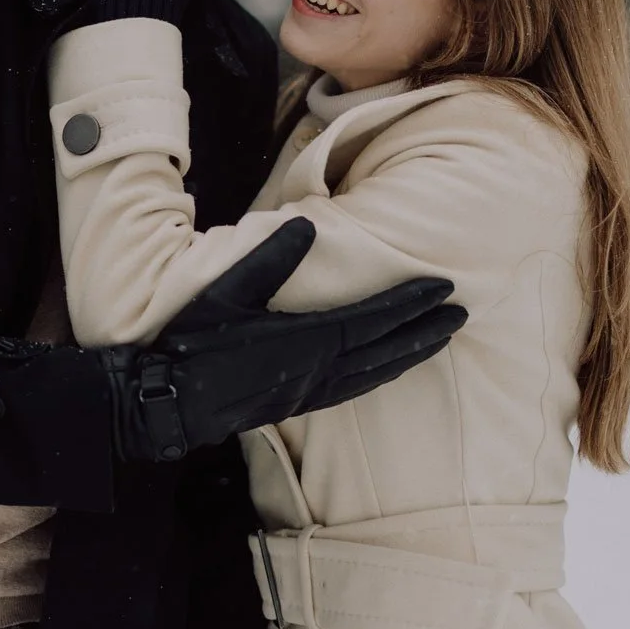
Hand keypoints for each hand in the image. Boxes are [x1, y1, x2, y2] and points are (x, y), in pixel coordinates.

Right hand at [100, 219, 464, 461]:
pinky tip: (391, 368)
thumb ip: (267, 259)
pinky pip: (355, 388)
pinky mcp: (298, 403)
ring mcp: (309, 391)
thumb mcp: (223, 292)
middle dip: (426, 330)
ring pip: (375, 373)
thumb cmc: (189, 343)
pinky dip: (383, 374)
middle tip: (462, 314)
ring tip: (441, 339)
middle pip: (385, 349)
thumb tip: (306, 224)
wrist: (167, 403)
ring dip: (412, 354)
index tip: (444, 288)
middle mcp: (316, 370)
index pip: (372, 319)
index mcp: (304, 340)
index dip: (410, 304)